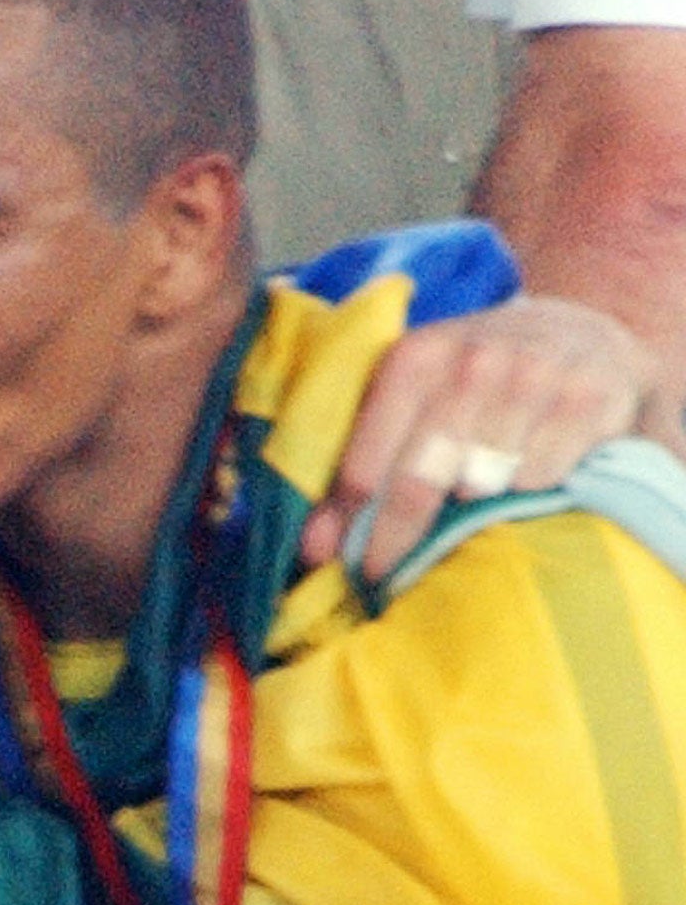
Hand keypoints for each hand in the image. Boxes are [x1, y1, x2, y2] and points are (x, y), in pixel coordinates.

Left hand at [299, 295, 682, 580]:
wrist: (581, 329)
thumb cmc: (474, 377)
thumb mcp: (412, 395)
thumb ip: (358, 462)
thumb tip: (314, 548)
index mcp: (414, 360)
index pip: (366, 462)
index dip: (347, 521)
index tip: (331, 562)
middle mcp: (473, 364)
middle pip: (419, 483)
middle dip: (394, 540)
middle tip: (382, 576)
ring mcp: (535, 379)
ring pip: (483, 488)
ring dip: (469, 515)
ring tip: (466, 513)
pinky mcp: (590, 402)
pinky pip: (540, 481)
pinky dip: (527, 495)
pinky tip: (525, 485)